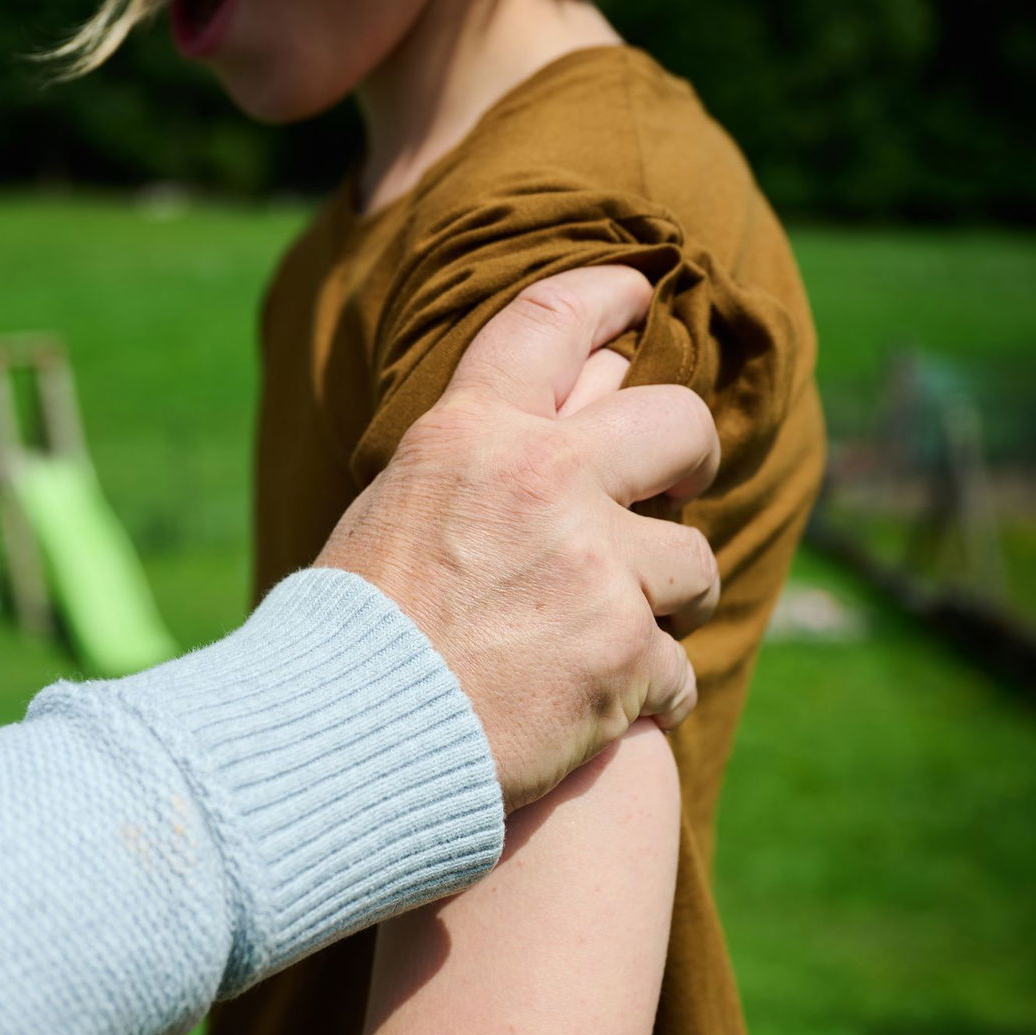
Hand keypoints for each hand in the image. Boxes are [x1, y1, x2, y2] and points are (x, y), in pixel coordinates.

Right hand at [316, 266, 719, 809]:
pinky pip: (676, 668)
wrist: (341, 740)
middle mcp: (542, 480)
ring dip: (668, 601)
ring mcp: (592, 566)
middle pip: (678, 425)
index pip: (554, 321)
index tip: (637, 293)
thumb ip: (469, 465)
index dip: (607, 295)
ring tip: (620, 634)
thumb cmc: (350, 634)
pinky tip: (600, 711)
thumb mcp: (391, 510)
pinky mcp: (622, 655)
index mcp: (471, 432)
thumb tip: (532, 437)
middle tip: (680, 483)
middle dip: (691, 455)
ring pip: (693, 562)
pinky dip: (647, 694)